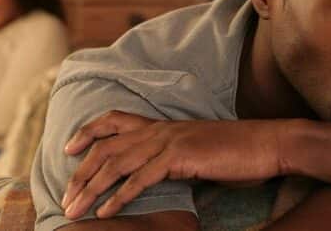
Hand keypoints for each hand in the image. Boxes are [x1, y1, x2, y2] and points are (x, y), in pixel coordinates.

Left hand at [61, 111, 286, 219]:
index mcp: (162, 125)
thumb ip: (172, 159)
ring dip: (91, 188)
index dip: (88, 132)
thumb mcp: (197, 152)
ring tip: (74, 209)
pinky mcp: (179, 158)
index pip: (115, 120)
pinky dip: (118, 197)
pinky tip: (105, 212)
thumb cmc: (236, 152)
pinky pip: (140, 179)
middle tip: (64, 196)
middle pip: (106, 146)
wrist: (266, 145)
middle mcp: (160, 129)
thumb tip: (157, 173)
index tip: (68, 148)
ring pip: (116, 163)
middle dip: (80, 172)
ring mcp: (168, 141)